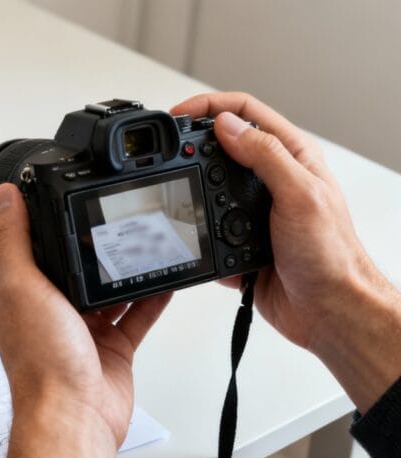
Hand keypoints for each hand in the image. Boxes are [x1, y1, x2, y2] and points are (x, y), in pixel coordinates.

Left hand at [0, 183, 170, 457]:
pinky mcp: (111, 349)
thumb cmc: (41, 362)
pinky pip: (135, 316)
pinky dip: (150, 298)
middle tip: (112, 215)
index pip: (25, 249)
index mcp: (17, 296)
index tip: (58, 196)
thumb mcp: (20, 286)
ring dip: (123, 269)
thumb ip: (14, 240)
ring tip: (144, 240)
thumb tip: (5, 198)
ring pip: (106, 290)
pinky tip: (165, 278)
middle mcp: (47, 312)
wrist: (74, 415)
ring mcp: (81, 331)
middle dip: (89, 244)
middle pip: (70, 268)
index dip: (38, 223)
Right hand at [171, 92, 400, 411]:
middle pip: (221, 146)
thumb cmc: (331, 255)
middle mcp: (272, 179)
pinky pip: (205, 229)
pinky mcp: (238, 241)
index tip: (178, 116)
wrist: (328, 309)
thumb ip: (264, 155)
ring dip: (191, 191)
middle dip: (191, 146)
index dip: (209, 108)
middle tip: (166, 152)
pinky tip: (191, 232)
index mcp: (291, 157)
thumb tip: (226, 125)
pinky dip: (195, 231)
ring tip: (176, 191)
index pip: (246, 113)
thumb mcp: (299, 195)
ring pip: (208, 188)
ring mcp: (252, 210)